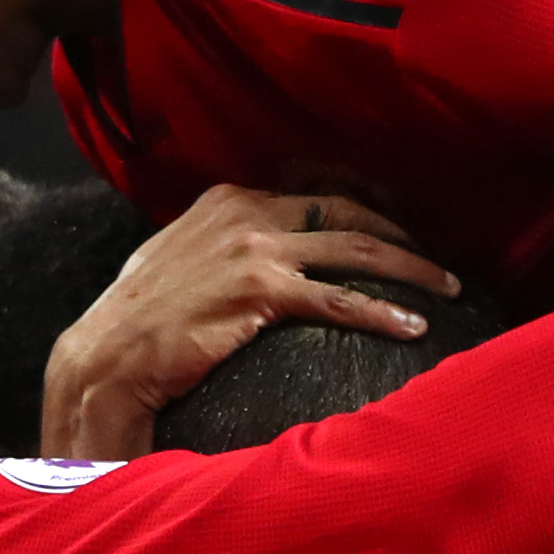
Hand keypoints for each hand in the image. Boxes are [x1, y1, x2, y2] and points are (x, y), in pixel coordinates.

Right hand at [39, 187, 460, 459]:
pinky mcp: (261, 292)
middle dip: (403, 236)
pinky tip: (414, 327)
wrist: (105, 356)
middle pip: (348, 215)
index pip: (318, 197)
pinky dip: (383, 311)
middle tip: (441, 261)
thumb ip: (222, 246)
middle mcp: (247, 213)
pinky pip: (339, 299)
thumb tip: (256, 258)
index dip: (369, 215)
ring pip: (356, 251)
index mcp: (230, 199)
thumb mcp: (179, 261)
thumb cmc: (138, 320)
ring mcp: (256, 248)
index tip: (401, 234)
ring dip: (411, 268)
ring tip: (448, 289)